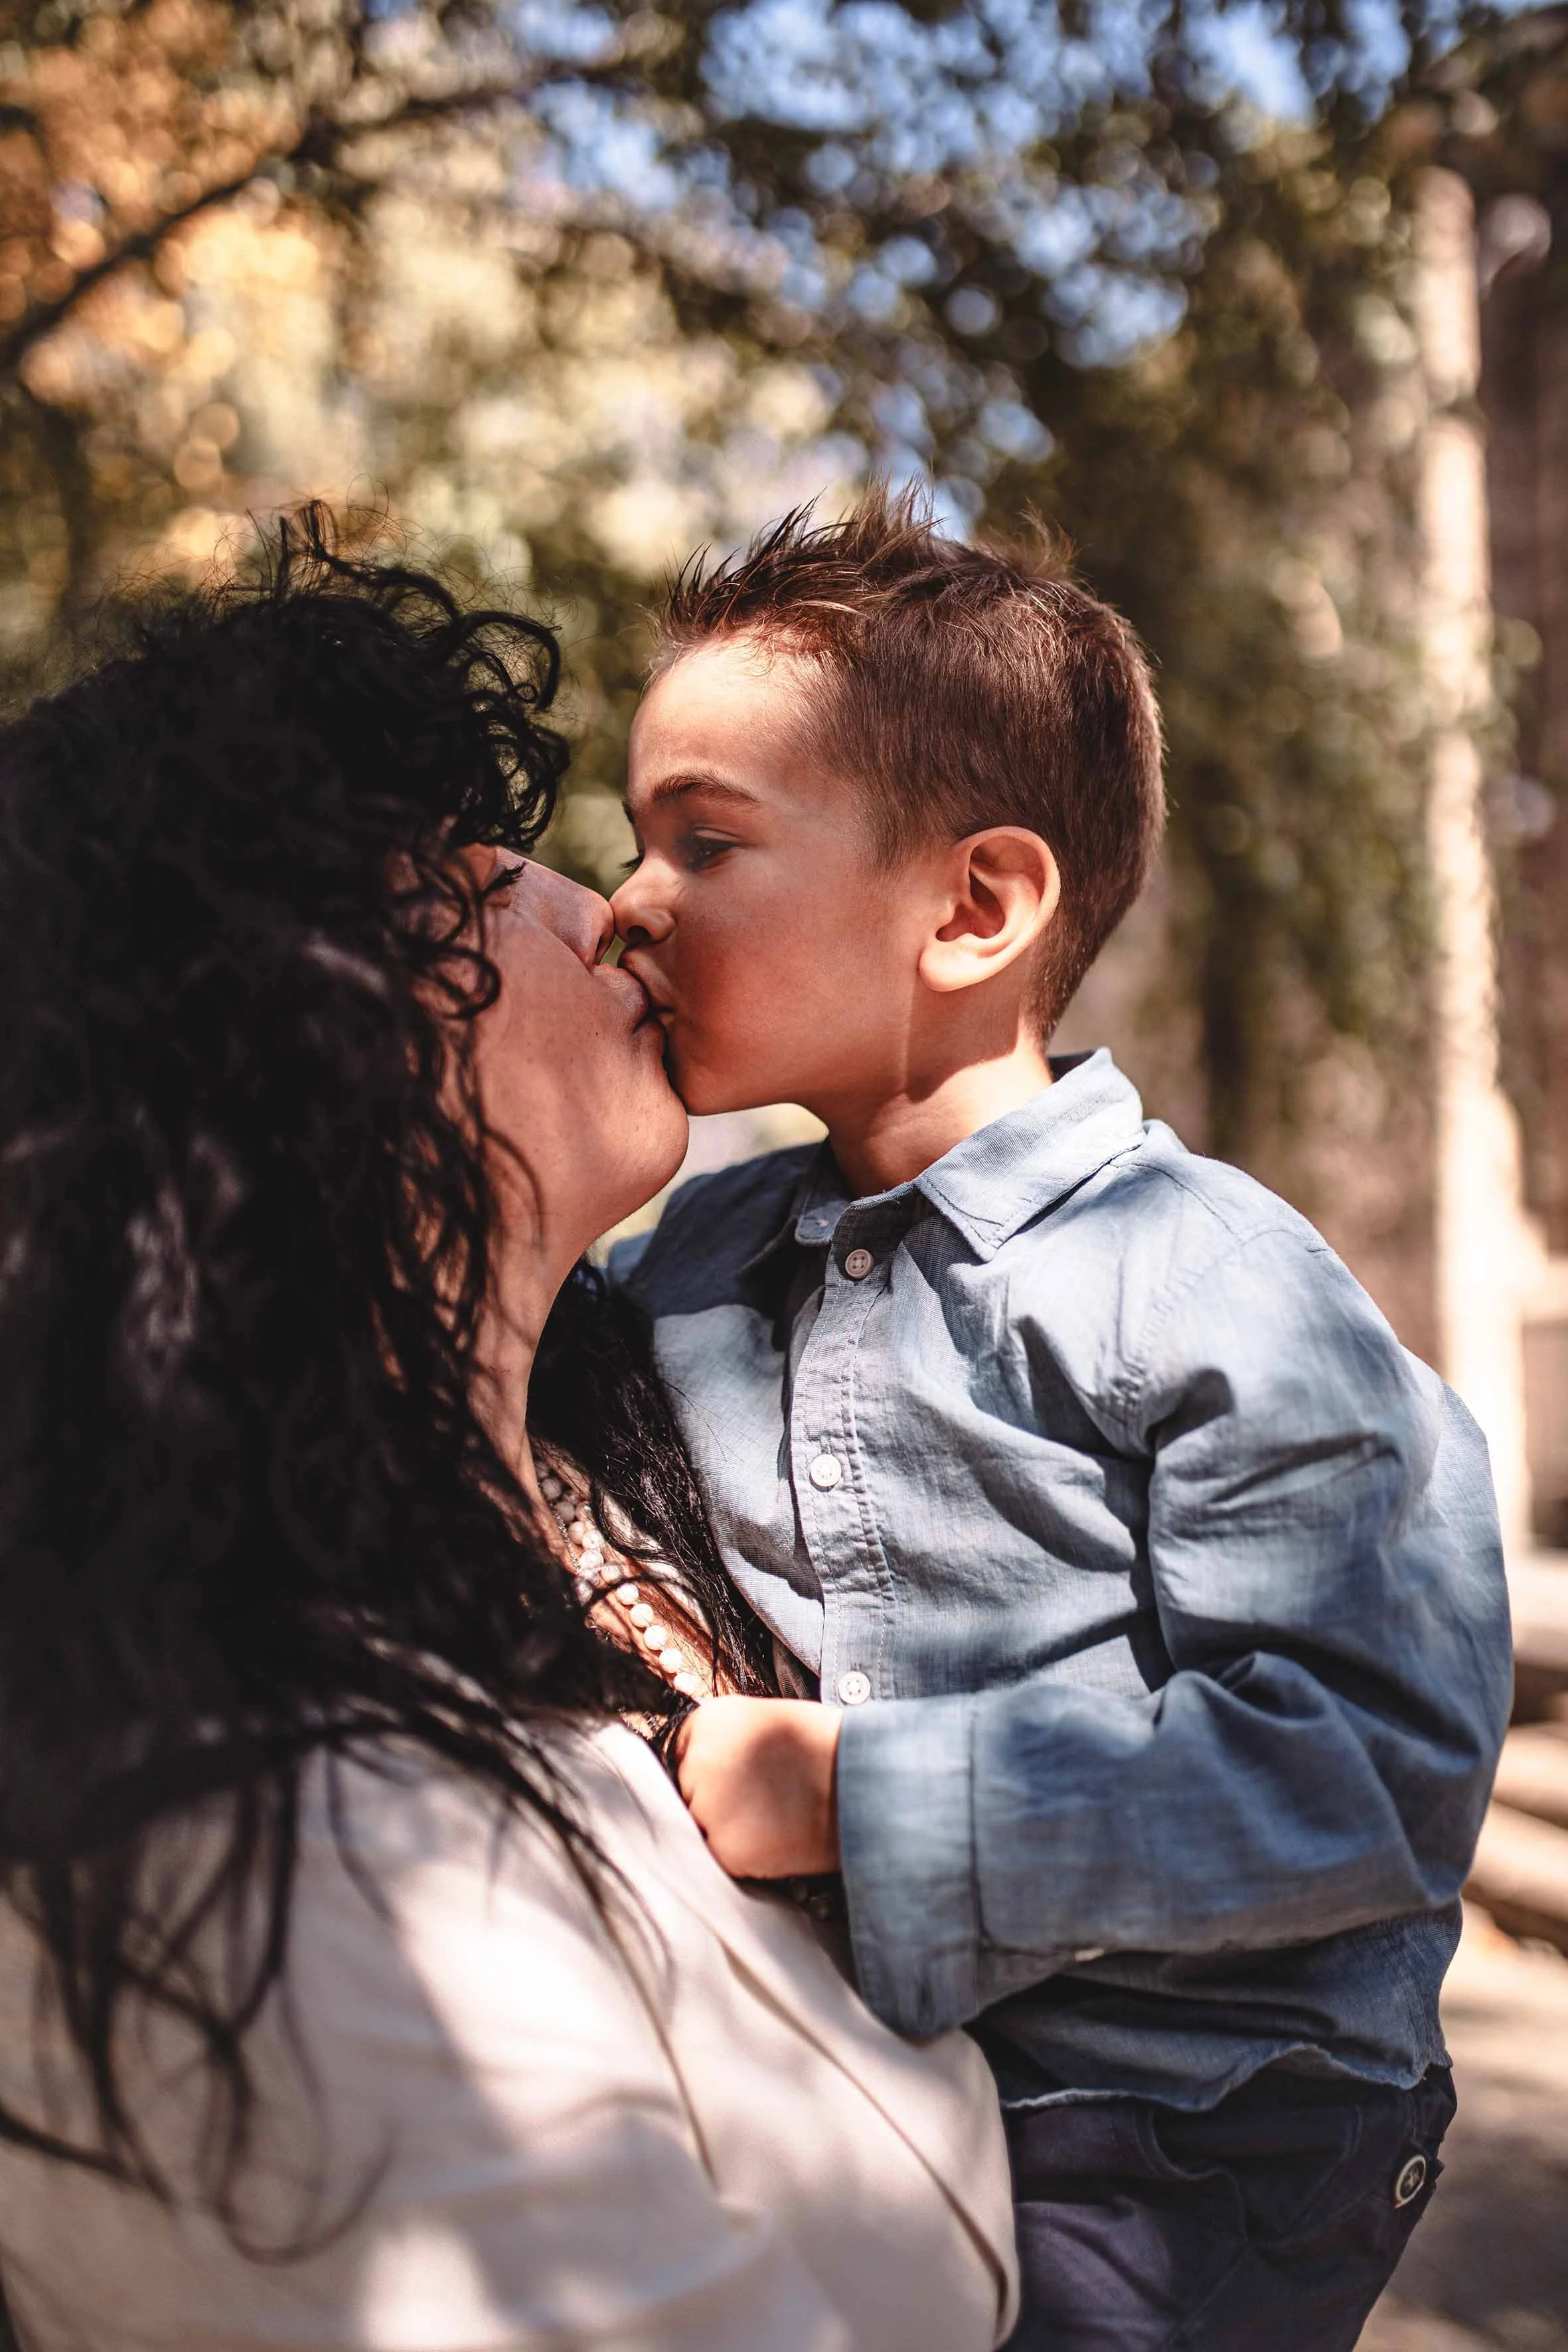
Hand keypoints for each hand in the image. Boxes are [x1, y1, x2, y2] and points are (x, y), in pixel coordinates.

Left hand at [675, 1696, 841, 1877]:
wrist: (862, 1782)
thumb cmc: (826, 1746)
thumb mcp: (767, 1718)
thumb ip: (729, 1738)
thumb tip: (707, 1764)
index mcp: (708, 1721)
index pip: (684, 1752)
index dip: (710, 1768)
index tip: (735, 1776)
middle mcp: (698, 1761)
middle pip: (689, 1791)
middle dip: (717, 1800)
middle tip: (761, 1801)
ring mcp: (708, 1808)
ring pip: (704, 1826)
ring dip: (729, 1828)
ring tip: (773, 1819)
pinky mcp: (726, 1848)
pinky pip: (724, 1855)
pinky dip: (746, 1854)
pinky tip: (778, 1838)